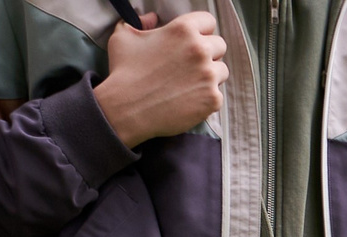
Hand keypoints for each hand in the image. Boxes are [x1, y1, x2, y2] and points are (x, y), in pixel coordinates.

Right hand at [96, 12, 227, 148]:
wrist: (126, 109)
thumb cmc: (124, 72)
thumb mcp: (124, 35)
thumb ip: (141, 21)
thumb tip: (152, 18)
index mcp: (183, 30)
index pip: (207, 21)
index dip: (200, 30)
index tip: (193, 40)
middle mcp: (200, 50)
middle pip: (219, 45)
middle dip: (208, 52)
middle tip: (191, 64)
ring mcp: (209, 75)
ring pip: (222, 70)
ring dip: (210, 75)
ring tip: (190, 83)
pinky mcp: (212, 99)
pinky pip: (218, 94)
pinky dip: (207, 97)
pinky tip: (189, 99)